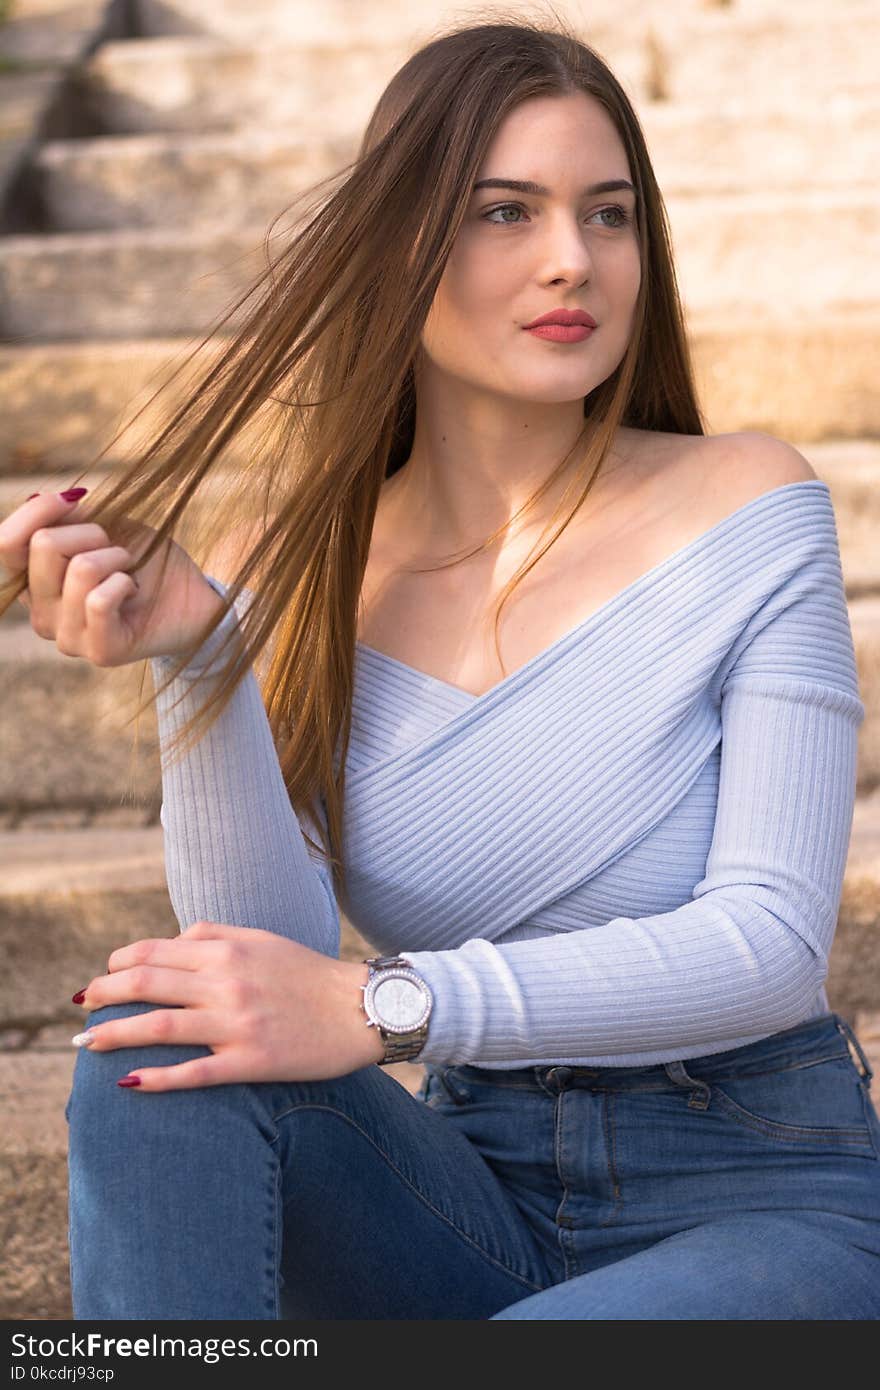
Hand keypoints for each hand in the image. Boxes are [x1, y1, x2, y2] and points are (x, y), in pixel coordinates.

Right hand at [0, 489, 226, 666]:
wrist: (194, 596)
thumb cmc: (146, 561)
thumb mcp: (104, 526)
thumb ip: (64, 517)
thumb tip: (38, 499)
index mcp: (33, 584)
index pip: (5, 544)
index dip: (37, 512)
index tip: (77, 498)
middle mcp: (42, 615)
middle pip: (44, 546)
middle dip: (92, 533)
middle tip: (117, 551)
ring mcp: (68, 638)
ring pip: (79, 570)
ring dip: (116, 558)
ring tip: (129, 573)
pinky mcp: (100, 652)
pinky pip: (99, 600)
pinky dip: (125, 582)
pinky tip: (133, 592)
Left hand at [71, 921, 384, 1090]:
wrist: (362, 1009)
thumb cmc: (309, 974)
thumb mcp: (262, 939)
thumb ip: (215, 935)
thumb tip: (170, 942)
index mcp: (227, 950)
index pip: (153, 952)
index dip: (117, 965)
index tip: (104, 979)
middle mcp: (227, 982)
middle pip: (145, 985)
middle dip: (103, 996)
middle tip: (82, 1009)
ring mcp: (238, 1023)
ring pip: (159, 1027)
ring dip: (113, 1035)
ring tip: (86, 1046)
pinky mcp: (252, 1061)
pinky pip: (194, 1072)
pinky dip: (156, 1078)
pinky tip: (129, 1083)